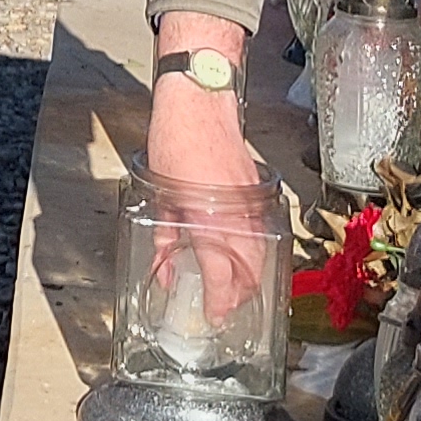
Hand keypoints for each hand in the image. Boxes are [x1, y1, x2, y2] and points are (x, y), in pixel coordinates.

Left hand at [144, 12, 271, 315]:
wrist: (199, 104)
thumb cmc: (174, 143)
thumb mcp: (159, 196)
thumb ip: (163, 238)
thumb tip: (165, 270)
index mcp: (210, 220)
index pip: (224, 277)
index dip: (220, 302)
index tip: (213, 316)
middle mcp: (237, 216)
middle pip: (249, 271)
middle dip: (238, 296)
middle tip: (222, 307)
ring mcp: (251, 204)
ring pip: (260, 254)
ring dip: (249, 276)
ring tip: (233, 290)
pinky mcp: (258, 192)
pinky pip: (262, 232)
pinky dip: (256, 251)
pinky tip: (244, 256)